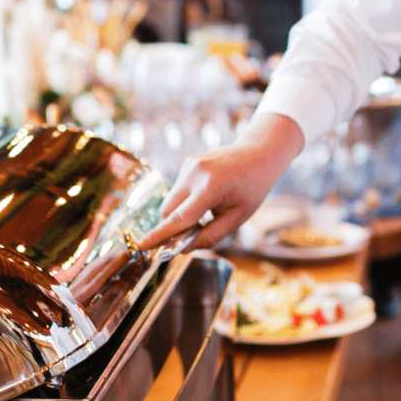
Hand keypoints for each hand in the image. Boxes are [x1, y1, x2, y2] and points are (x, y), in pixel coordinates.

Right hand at [137, 114, 304, 251]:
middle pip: (168, 211)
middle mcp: (195, 173)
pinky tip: (206, 199)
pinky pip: (177, 190)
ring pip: (170, 200)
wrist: (259, 152)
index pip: (179, 218)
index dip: (160, 235)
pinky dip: (184, 201)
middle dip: (171, 228)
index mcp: (211, 187)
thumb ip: (212, 236)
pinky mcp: (187, 163)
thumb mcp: (239, 217)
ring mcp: (189, 165)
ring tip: (204, 216)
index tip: (142, 246)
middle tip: (188, 238)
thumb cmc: (253, 187)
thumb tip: (184, 248)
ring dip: (178, 214)